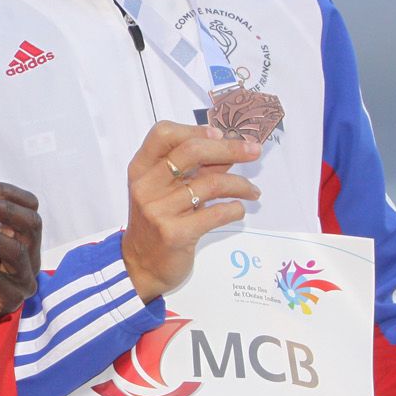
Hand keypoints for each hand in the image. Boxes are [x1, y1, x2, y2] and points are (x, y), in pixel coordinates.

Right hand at [120, 121, 261, 299]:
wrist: (141, 266)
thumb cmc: (156, 223)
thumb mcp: (165, 191)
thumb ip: (193, 169)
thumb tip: (230, 149)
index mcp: (140, 169)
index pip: (163, 133)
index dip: (194, 129)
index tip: (219, 134)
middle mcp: (146, 186)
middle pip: (191, 151)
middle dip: (229, 148)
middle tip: (254, 151)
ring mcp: (159, 210)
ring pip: (211, 184)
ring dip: (240, 184)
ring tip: (252, 191)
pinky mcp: (175, 233)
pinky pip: (216, 213)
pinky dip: (234, 209)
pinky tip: (238, 209)